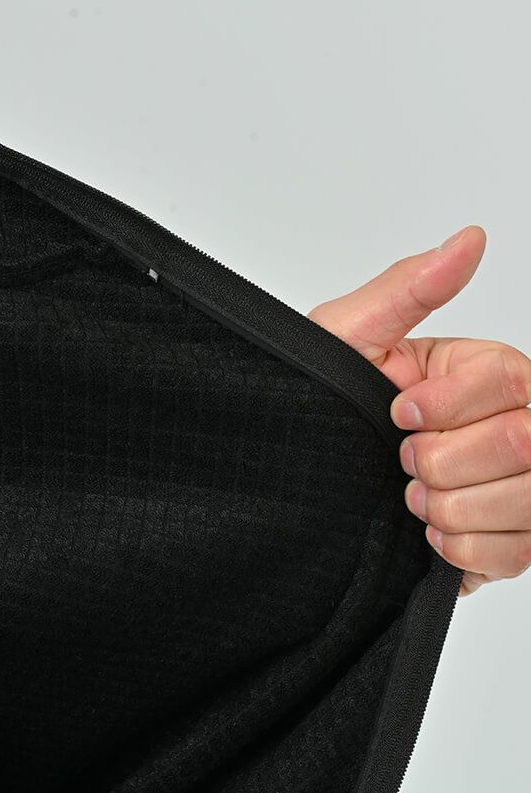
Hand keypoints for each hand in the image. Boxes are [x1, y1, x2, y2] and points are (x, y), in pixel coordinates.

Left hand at [306, 224, 529, 596]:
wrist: (285, 477)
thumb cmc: (309, 403)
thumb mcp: (342, 339)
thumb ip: (406, 292)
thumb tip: (467, 240)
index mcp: (479, 373)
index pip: (514, 382)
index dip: (448, 406)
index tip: (396, 413)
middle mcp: (509, 424)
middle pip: (526, 442)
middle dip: (445, 461)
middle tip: (400, 462)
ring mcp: (513, 485)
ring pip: (529, 500)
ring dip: (454, 507)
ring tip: (410, 501)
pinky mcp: (504, 538)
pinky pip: (518, 552)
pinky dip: (466, 549)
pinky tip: (429, 536)